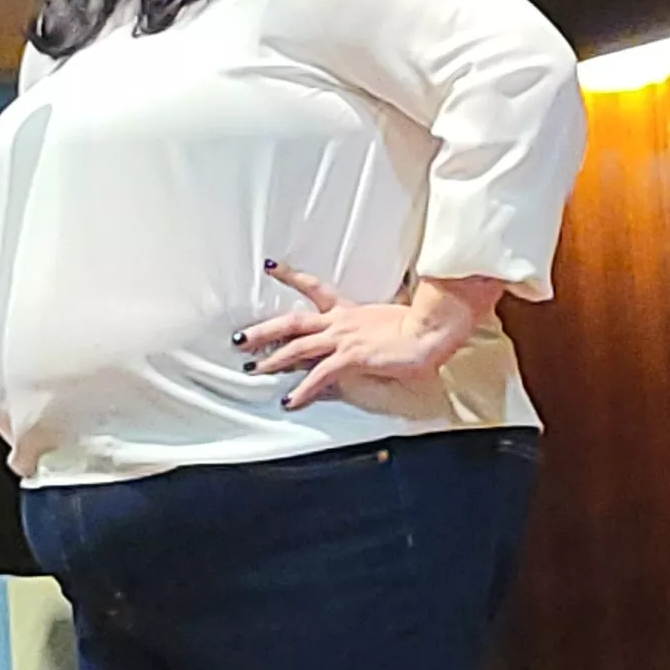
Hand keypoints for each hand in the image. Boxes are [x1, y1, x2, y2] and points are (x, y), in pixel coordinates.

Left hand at [238, 265, 497, 410]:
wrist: (431, 331)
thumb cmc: (419, 328)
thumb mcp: (390, 322)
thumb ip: (374, 326)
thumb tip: (374, 334)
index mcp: (349, 311)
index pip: (314, 288)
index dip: (291, 276)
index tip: (272, 267)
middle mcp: (341, 321)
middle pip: (292, 321)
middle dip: (263, 330)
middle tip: (238, 338)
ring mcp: (344, 338)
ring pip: (297, 347)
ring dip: (272, 359)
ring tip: (252, 369)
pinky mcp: (350, 357)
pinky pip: (319, 375)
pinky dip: (302, 390)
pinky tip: (288, 402)